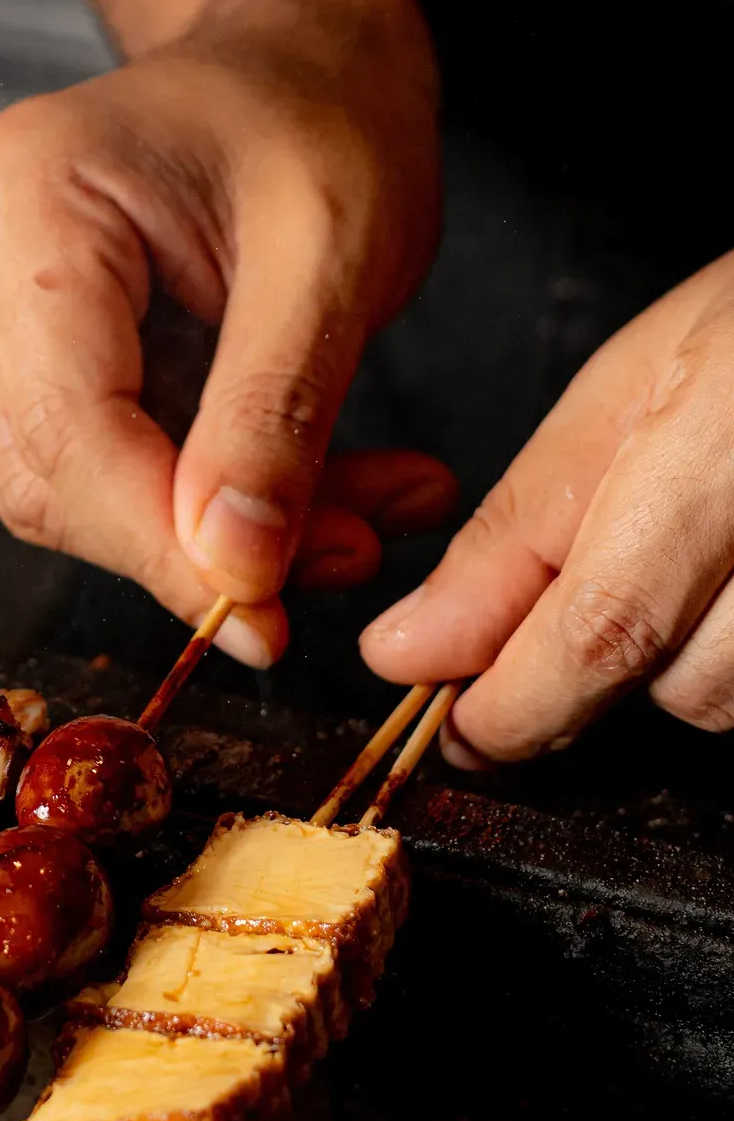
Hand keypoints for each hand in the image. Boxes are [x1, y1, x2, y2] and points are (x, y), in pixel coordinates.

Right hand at [0, 0, 453, 666]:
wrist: (292, 48)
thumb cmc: (317, 106)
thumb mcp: (334, 257)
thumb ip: (274, 421)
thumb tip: (235, 575)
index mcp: (25, 194)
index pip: (63, 427)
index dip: (161, 546)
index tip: (270, 622)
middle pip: (43, 470)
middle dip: (190, 544)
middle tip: (342, 561)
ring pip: (61, 482)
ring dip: (203, 529)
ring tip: (354, 515)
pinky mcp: (7, 336)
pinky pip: (84, 457)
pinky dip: (195, 495)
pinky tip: (310, 488)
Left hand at [362, 255, 733, 759]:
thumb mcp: (624, 392)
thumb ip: (520, 529)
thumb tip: (419, 645)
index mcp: (728, 449)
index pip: (606, 627)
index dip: (517, 703)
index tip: (459, 728)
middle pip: (682, 688)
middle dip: (600, 673)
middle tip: (579, 599)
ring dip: (684, 665)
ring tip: (692, 554)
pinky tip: (731, 581)